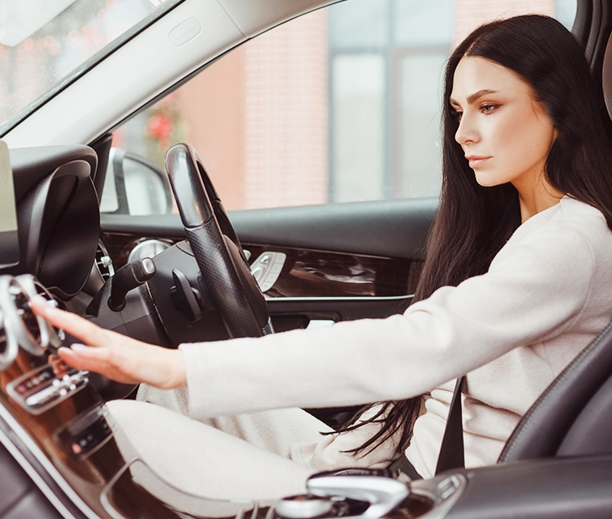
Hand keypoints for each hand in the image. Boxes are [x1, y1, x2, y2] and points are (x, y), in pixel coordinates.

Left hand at [30, 298, 185, 388]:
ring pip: (89, 334)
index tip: (38, 306)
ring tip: (50, 316)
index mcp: (104, 342)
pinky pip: (104, 354)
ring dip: (69, 325)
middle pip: (78, 324)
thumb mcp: (109, 368)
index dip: (56, 316)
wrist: (170, 368)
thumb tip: (64, 353)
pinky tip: (75, 349)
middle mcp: (108, 341)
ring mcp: (116, 349)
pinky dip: (88, 351)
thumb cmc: (144, 366)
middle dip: (56, 314)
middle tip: (36, 303)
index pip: (75, 326)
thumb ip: (87, 361)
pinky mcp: (125, 360)